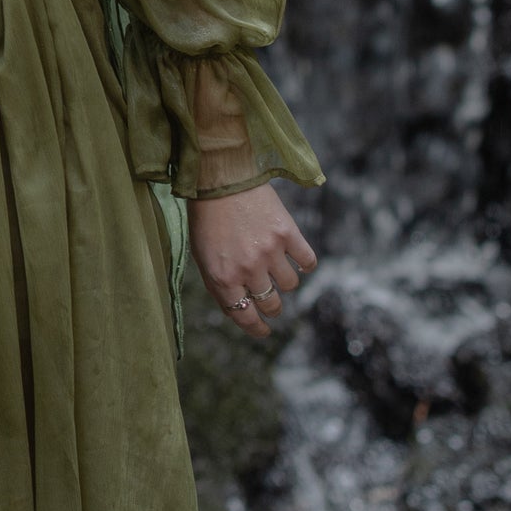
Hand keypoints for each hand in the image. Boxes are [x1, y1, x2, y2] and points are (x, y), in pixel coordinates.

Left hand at [189, 183, 317, 339]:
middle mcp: (247, 269)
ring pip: (290, 285)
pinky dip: (305, 265)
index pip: (245, 316)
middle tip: (272, 303)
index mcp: (222, 278)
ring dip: (286, 283)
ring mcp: (270, 252)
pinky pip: (307, 261)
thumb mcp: (203, 256)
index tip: (264, 331)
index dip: (257, 328)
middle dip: (272, 308)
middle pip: (271, 304)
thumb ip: (221, 283)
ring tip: (278, 271)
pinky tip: (299, 261)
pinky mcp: (287, 233)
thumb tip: (240, 306)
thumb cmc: (207, 217)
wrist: (221, 178)